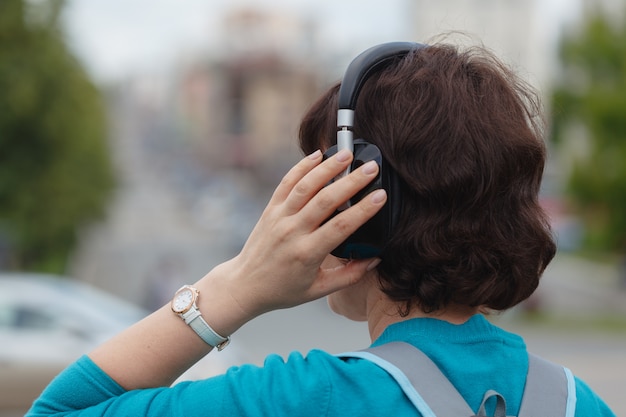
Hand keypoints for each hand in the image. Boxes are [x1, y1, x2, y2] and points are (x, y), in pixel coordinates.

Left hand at [209, 149, 386, 328]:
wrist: (245, 285)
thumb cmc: (283, 290)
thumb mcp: (319, 290)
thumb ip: (350, 276)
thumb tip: (376, 259)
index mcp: (307, 254)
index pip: (341, 227)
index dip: (363, 210)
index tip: (381, 196)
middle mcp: (292, 232)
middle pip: (325, 200)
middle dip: (351, 181)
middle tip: (371, 168)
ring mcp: (279, 218)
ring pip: (305, 186)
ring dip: (327, 167)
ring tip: (347, 154)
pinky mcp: (270, 209)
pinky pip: (286, 183)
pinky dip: (301, 167)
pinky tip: (318, 155)